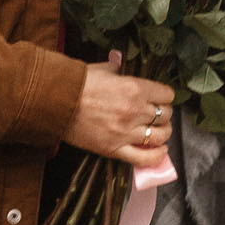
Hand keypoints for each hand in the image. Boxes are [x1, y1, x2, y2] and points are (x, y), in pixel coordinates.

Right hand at [62, 61, 176, 166]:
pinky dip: (156, 156)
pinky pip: (144, 158)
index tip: (160, 98)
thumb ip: (121, 69)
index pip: (167, 95)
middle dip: (163, 114)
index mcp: (135, 88)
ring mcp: (126, 132)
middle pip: (165, 115)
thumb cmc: (79, 83)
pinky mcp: (114, 149)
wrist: (57, 102)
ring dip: (162, 133)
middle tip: (156, 114)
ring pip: (159, 136)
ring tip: (157, 131)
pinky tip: (160, 151)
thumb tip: (124, 66)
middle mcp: (135, 111)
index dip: (164, 96)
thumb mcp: (104, 68)